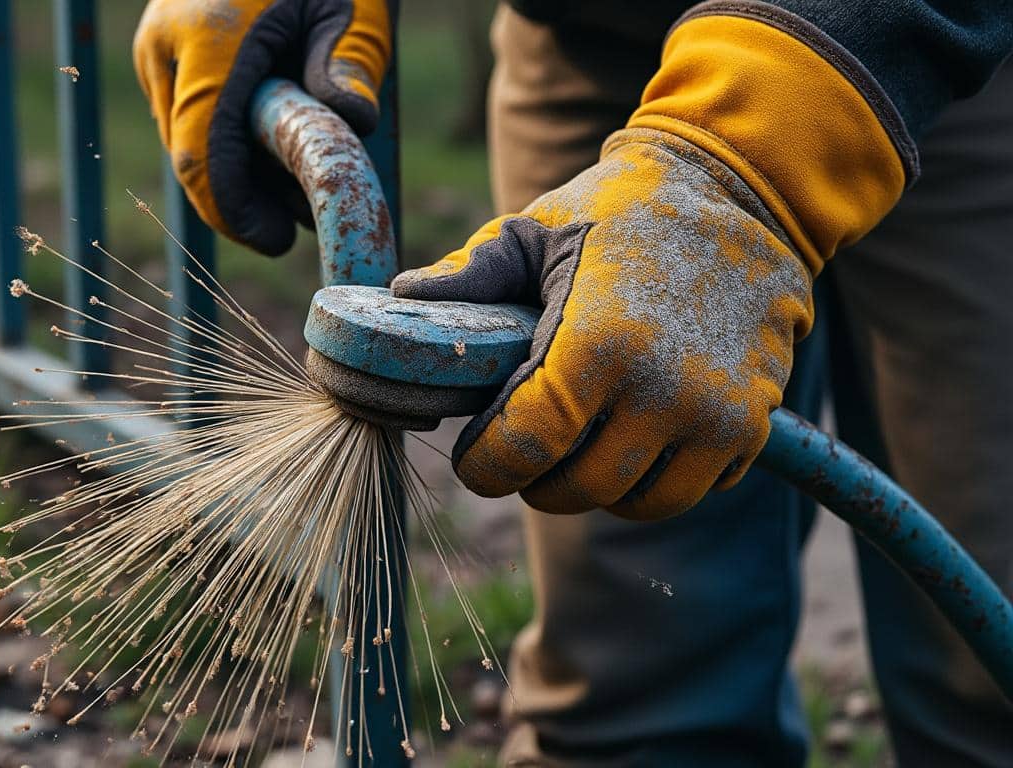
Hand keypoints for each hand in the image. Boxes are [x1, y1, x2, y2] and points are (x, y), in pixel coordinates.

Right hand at [134, 0, 389, 254]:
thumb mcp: (352, 4)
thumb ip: (349, 63)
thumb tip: (354, 125)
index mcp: (210, 39)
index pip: (201, 155)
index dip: (233, 211)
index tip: (276, 239)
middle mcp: (167, 46)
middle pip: (191, 156)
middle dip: (241, 200)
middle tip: (296, 222)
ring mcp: (157, 47)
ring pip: (186, 138)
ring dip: (236, 172)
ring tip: (294, 182)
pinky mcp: (162, 49)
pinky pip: (187, 114)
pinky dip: (226, 141)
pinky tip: (272, 143)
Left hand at [394, 130, 811, 518]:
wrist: (742, 195)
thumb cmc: (622, 211)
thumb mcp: (536, 229)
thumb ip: (469, 275)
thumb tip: (398, 301)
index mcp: (598, 341)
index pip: (524, 448)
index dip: (487, 465)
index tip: (476, 457)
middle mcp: (664, 389)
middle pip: (576, 488)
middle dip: (535, 478)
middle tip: (523, 449)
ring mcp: (718, 414)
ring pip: (636, 503)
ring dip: (596, 486)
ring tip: (576, 445)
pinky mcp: (754, 425)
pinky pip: (691, 490)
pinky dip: (656, 478)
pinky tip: (634, 435)